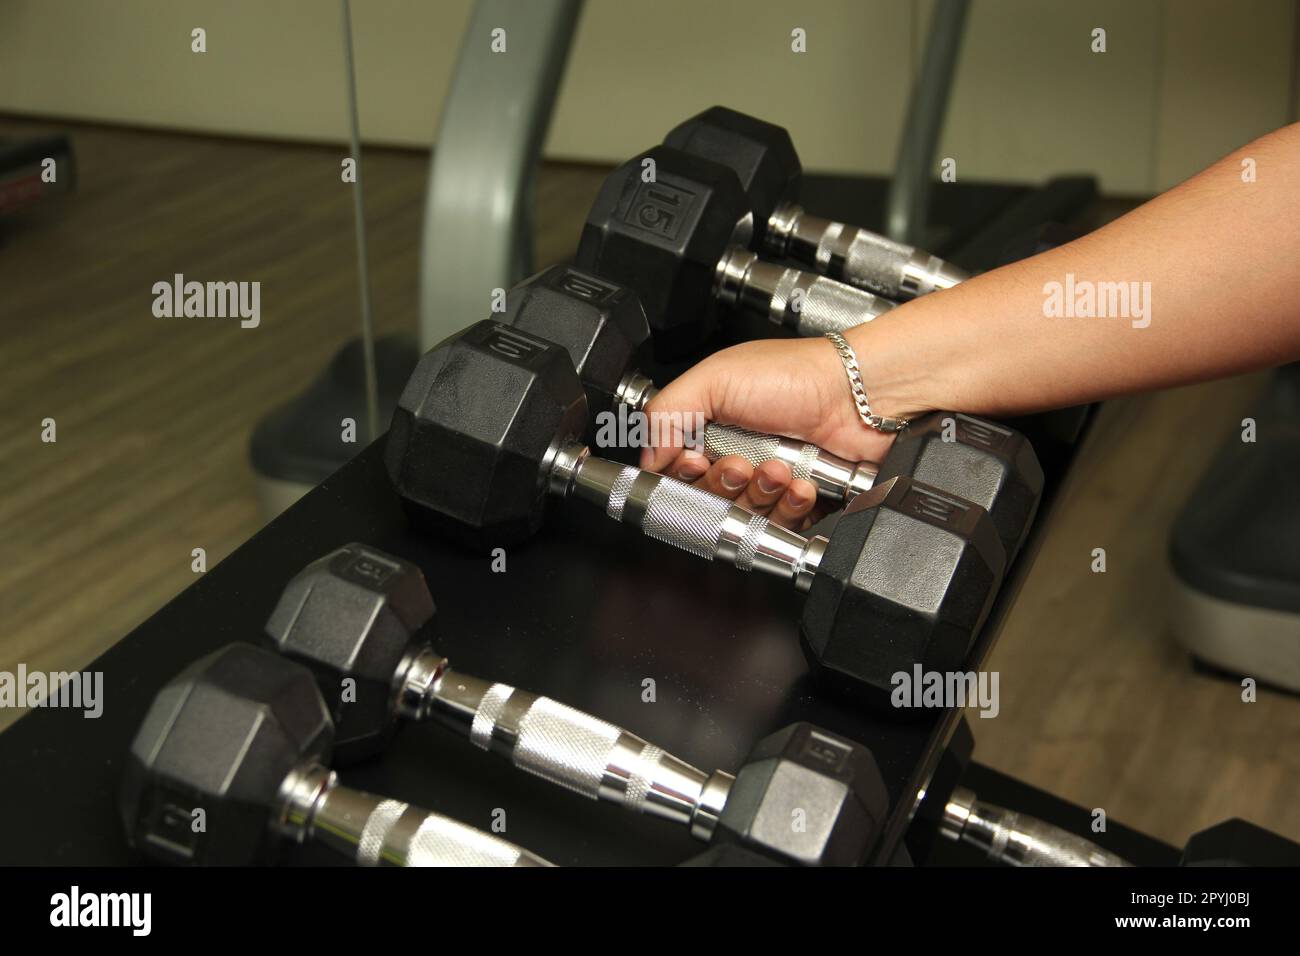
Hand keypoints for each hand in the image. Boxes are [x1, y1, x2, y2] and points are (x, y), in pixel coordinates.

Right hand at [638, 336, 901, 529]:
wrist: (857, 393)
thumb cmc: (795, 375)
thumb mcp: (715, 378)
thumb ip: (667, 414)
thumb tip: (647, 457)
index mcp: (708, 426)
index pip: (674, 471)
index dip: (681, 476)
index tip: (693, 462)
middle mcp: (735, 452)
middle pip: (706, 498)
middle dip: (722, 484)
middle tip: (739, 463)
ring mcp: (766, 478)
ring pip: (742, 515)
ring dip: (758, 493)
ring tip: (778, 468)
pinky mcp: (796, 500)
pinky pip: (779, 524)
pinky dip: (788, 505)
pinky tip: (798, 483)